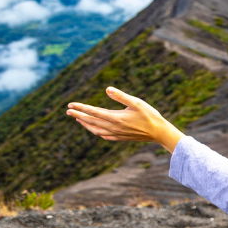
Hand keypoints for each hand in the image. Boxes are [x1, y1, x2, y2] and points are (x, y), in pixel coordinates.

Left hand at [66, 87, 183, 152]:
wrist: (159, 133)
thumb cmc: (150, 115)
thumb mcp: (137, 102)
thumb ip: (121, 96)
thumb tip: (107, 89)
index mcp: (116, 117)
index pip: (93, 112)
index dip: (81, 108)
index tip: (70, 105)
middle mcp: (114, 127)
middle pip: (91, 121)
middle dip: (78, 116)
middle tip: (68, 111)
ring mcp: (117, 134)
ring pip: (95, 130)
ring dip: (85, 124)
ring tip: (78, 120)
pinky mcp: (121, 138)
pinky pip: (104, 136)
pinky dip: (96, 132)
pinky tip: (94, 130)